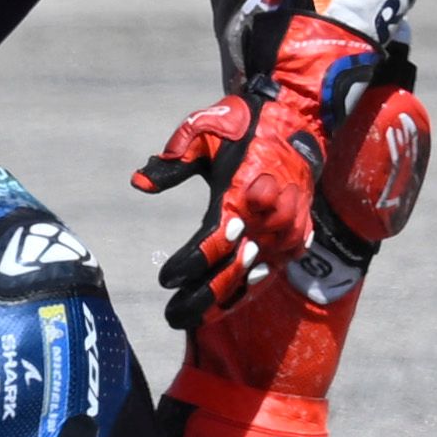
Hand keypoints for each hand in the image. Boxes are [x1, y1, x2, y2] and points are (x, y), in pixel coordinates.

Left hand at [133, 4, 383, 330]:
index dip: (186, 267)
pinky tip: (229, 305)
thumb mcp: (200, 132)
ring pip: (253, 277)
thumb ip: (171, 163)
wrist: (296, 117)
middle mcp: (265, 219)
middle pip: (230, 272)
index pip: (209, 246)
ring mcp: (285, 229)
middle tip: (173, 318)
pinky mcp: (297, 232)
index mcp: (238, 196)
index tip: (165, 280)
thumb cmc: (242, 125)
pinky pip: (273, 270)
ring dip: (225, 300)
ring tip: (195, 318)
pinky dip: (251, 288)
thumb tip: (138, 184)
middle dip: (200, 299)